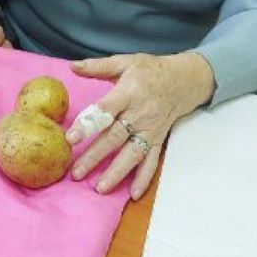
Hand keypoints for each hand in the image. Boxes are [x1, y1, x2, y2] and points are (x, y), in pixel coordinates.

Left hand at [66, 51, 214, 199]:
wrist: (185, 79)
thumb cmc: (150, 70)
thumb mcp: (125, 62)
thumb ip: (97, 67)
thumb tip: (71, 66)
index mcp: (129, 92)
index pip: (105, 111)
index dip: (89, 125)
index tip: (71, 139)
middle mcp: (140, 113)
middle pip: (115, 137)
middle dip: (95, 156)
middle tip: (76, 172)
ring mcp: (150, 129)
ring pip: (132, 154)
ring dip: (117, 172)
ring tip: (100, 188)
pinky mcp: (158, 140)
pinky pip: (152, 161)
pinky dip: (144, 178)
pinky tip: (134, 194)